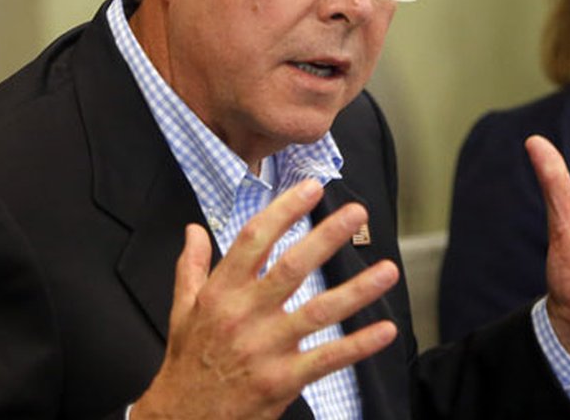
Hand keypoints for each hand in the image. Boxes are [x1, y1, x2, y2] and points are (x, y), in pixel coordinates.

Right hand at [131, 179, 398, 418]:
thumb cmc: (187, 361)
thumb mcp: (180, 311)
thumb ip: (191, 267)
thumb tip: (193, 229)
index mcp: (220, 293)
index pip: (254, 240)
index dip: (285, 211)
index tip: (312, 188)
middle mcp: (244, 315)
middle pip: (292, 268)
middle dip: (327, 237)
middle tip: (357, 212)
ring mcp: (265, 348)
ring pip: (318, 312)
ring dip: (357, 291)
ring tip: (389, 270)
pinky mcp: (282, 380)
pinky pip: (327, 359)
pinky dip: (358, 345)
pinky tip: (385, 330)